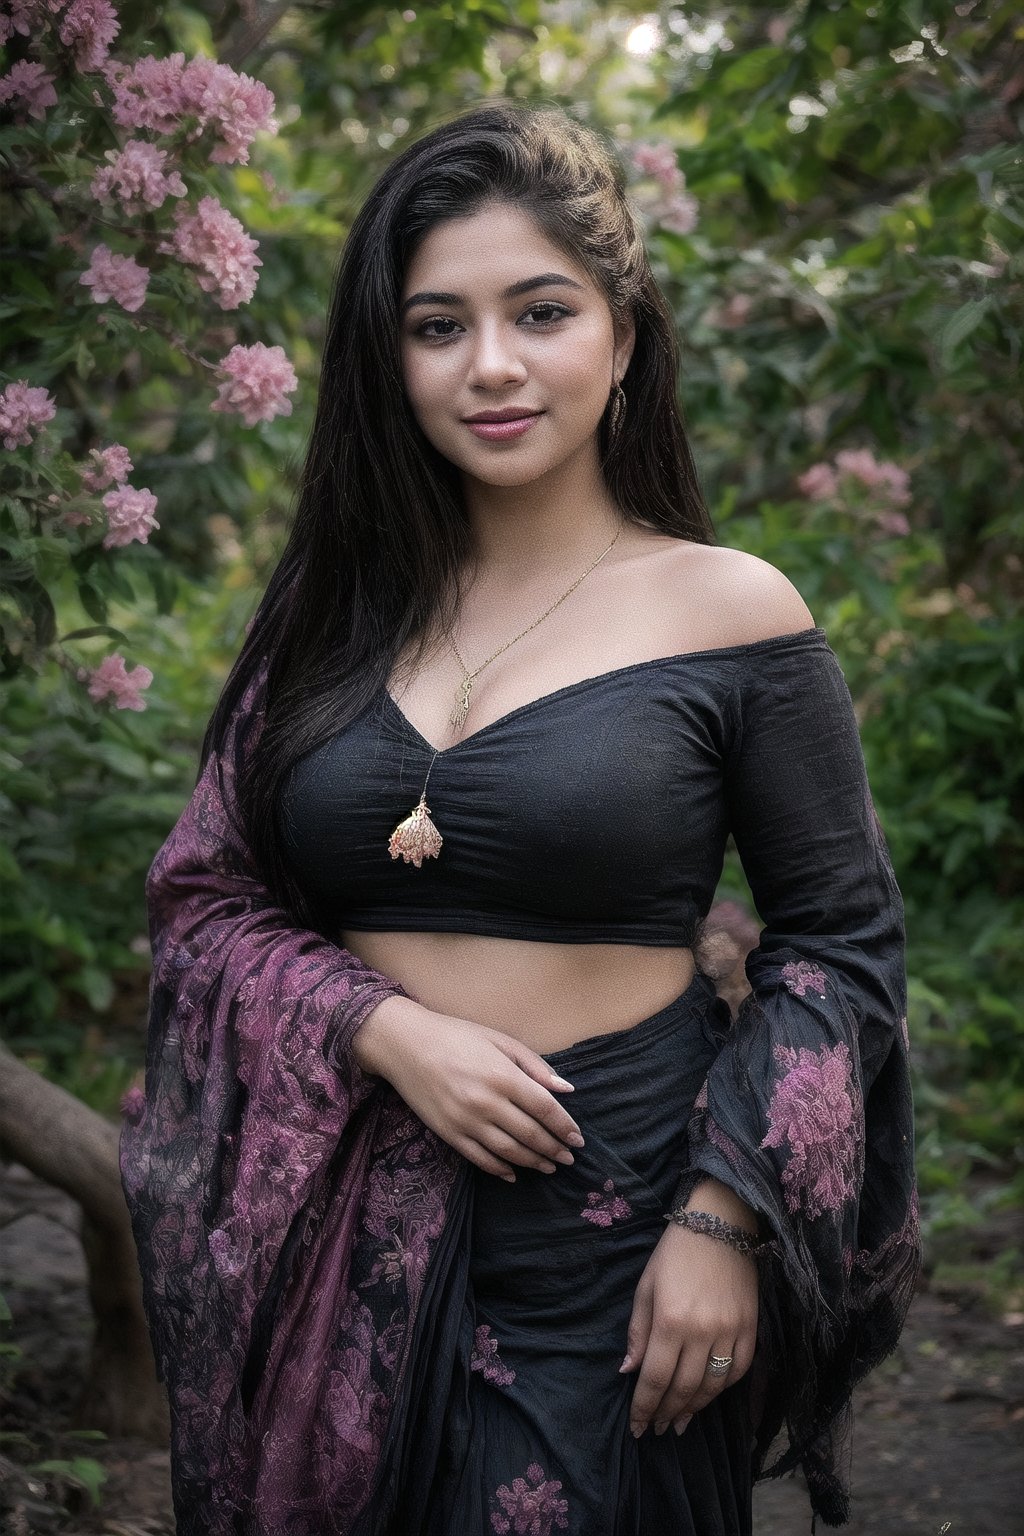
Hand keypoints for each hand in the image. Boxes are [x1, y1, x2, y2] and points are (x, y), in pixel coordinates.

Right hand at [352, 994, 584, 1179]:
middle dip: (554, 1149)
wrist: (406, 1045)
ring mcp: (466, 1121)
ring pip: (508, 1151)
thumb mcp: (500, 1040)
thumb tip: (566, 1089)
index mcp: (503, 1076)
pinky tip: (513, 1173)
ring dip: (533, 1162)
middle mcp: (487, 1102)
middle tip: (568, 1159)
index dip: (565, 1126)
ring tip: (548, 1167)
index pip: (545, 1109)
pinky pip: (479, 1158)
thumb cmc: (457, 1036)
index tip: (578, 1139)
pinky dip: (499, 1169)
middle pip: (530, 1134)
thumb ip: (534, 1066)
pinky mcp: (448, 1133)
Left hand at [621, 1195, 757, 1436]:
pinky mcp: (751, 1327)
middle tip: (658, 1429)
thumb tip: (629, 1371)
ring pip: (713, 1386)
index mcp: (670, 1321)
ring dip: (695, 1408)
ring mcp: (730, 1331)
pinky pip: (740, 1369)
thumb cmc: (675, 1253)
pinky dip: (724, 1388)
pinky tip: (710, 1396)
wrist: (720, 1223)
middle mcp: (701, 1332)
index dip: (645, 1408)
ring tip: (680, 1421)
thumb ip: (638, 1332)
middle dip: (667, 1413)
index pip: (655, 1378)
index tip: (638, 1428)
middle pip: (684, 1388)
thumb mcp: (646, 1287)